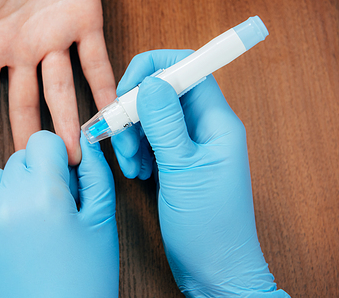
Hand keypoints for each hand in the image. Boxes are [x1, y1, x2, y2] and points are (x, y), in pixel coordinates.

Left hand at [0, 131, 118, 296]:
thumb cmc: (85, 279)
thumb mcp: (103, 222)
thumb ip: (96, 174)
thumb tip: (85, 143)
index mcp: (45, 194)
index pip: (43, 141)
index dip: (59, 154)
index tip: (65, 175)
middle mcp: (7, 203)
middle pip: (19, 158)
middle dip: (37, 173)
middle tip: (52, 204)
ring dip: (11, 188)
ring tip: (30, 217)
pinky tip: (9, 228)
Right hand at [114, 50, 288, 296]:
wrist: (214, 268)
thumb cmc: (209, 225)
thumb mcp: (182, 171)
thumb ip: (165, 123)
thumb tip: (151, 81)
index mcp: (217, 122)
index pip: (189, 70)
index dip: (155, 70)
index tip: (127, 90)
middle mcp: (205, 128)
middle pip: (164, 93)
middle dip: (135, 110)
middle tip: (122, 138)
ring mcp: (190, 146)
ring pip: (153, 118)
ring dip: (133, 134)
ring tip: (130, 163)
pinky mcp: (177, 162)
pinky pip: (151, 141)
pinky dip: (136, 151)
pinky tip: (136, 172)